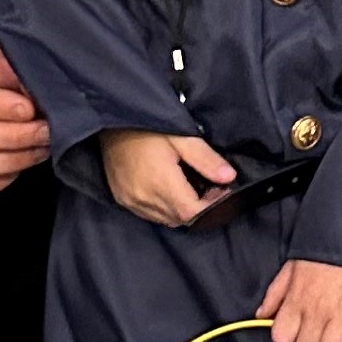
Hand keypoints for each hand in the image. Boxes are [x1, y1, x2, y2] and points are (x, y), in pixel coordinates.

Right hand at [0, 31, 52, 199]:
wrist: (22, 72)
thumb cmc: (22, 60)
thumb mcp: (24, 53)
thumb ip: (27, 73)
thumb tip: (37, 102)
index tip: (28, 108)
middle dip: (13, 136)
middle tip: (45, 130)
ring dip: (11, 160)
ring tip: (39, 147)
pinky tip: (18, 166)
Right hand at [100, 128, 241, 226]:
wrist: (111, 122)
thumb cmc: (147, 127)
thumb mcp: (181, 137)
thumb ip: (206, 159)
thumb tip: (229, 177)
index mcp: (160, 183)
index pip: (192, 213)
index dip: (211, 206)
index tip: (221, 190)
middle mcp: (144, 198)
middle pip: (181, 219)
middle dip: (199, 208)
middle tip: (210, 188)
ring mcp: (131, 201)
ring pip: (166, 219)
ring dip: (182, 210)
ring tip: (191, 189)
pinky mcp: (122, 199)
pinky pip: (150, 214)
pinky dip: (164, 209)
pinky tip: (170, 192)